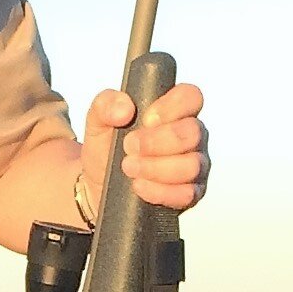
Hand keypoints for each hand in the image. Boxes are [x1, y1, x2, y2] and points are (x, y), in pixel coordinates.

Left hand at [83, 81, 210, 216]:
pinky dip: (159, 191)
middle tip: (129, 146)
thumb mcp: (98, 120)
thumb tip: (124, 109)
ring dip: (155, 168)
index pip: (191, 97)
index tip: (146, 120)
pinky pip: (187, 194)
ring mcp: (194, 166)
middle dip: (157, 142)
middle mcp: (190, 137)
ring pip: (191, 165)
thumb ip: (106, 104)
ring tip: (129, 167)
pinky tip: (139, 186)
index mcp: (175, 112)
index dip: (170, 107)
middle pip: (193, 133)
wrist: (98, 184)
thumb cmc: (107, 149)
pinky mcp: (190, 194)